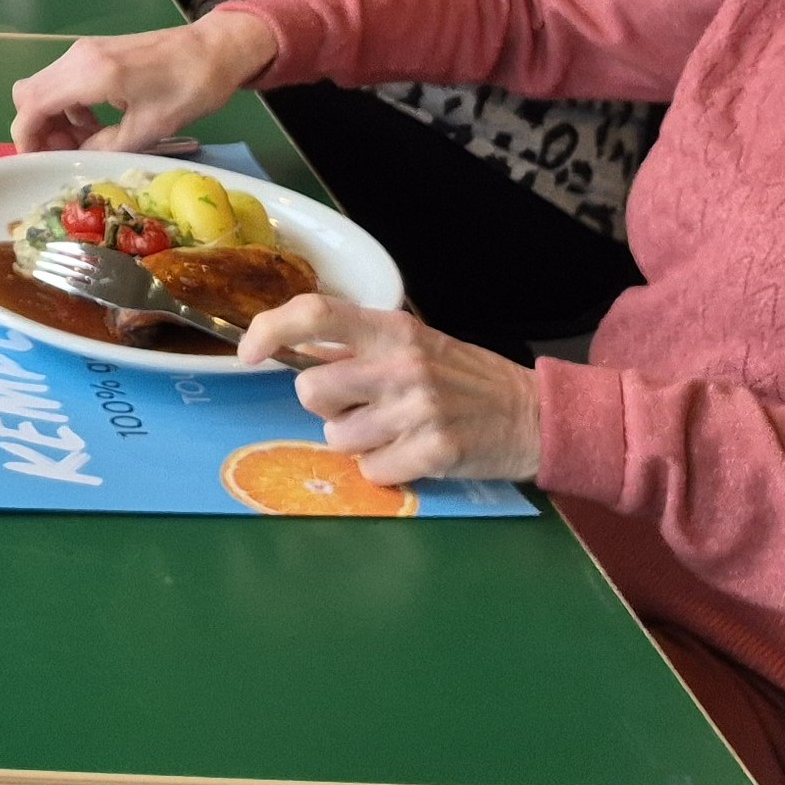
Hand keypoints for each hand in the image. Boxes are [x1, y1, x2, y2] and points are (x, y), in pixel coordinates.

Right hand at [9, 9, 277, 150]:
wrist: (217, 49)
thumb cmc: (190, 88)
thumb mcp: (150, 128)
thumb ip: (105, 147)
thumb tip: (77, 159)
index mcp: (91, 74)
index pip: (33, 105)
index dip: (26, 137)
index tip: (37, 162)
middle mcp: (79, 57)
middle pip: (30, 94)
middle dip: (38, 128)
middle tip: (65, 153)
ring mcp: (86, 50)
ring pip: (45, 87)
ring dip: (55, 118)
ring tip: (85, 142)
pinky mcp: (96, 51)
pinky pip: (65, 80)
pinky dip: (69, 105)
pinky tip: (97, 123)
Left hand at [247, 297, 543, 485]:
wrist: (536, 415)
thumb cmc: (467, 380)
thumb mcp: (417, 345)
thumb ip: (361, 346)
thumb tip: (292, 351)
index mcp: (394, 330)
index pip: (314, 313)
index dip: (268, 330)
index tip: (247, 354)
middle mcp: (402, 365)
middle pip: (311, 390)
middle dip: (324, 406)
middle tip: (359, 407)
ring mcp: (418, 410)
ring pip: (336, 437)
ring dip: (356, 441)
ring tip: (395, 431)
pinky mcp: (433, 452)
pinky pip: (371, 470)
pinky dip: (385, 469)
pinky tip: (414, 454)